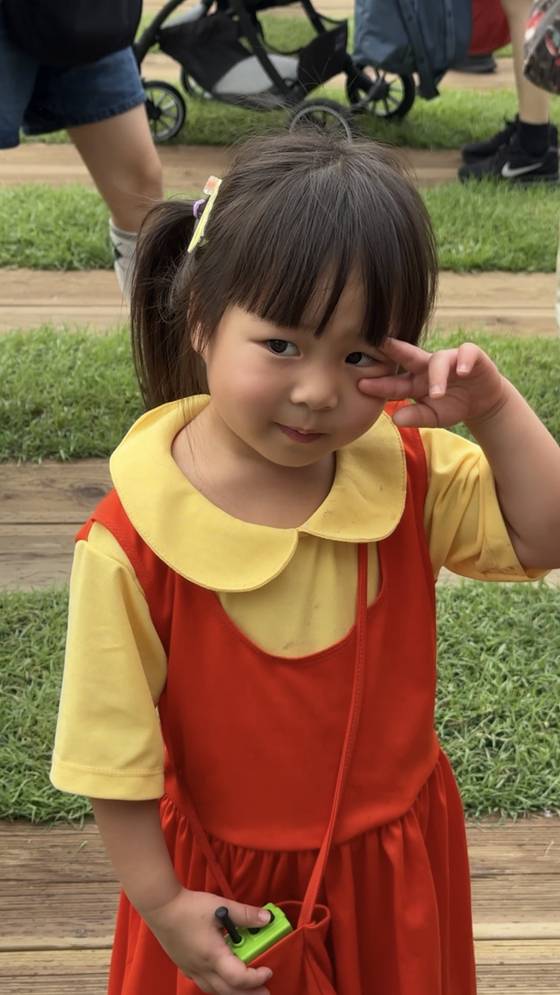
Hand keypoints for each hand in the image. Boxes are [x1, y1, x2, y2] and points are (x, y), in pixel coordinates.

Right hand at [143, 889, 273, 994]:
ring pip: (215, 991)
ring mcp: (191, 969)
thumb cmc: (189, 907)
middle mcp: (202, 968)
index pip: (238, 978)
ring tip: (246, 989)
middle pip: (228, 992)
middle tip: (265, 992)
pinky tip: (222, 977)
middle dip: (249, 994)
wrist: (160, 907)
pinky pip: (204, 984)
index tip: (268, 972)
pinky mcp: (185, 965)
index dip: (256, 979)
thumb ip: (245, 914)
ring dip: (233, 992)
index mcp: (212, 955)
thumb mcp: (221, 906)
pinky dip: (218, 986)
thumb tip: (266, 918)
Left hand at [358, 338, 506, 428]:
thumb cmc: (452, 406)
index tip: (361, 385)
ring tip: (437, 395)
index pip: (394, 382)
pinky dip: (464, 361)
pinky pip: (466, 353)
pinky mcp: (471, 356)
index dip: (380, 384)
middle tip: (382, 344)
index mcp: (414, 381)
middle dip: (395, 349)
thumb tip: (396, 419)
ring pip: (438, 360)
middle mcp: (428, 366)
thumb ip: (416, 417)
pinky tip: (461, 372)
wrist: (482, 401)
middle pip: (409, 356)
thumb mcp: (433, 417)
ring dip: (437, 377)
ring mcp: (449, 359)